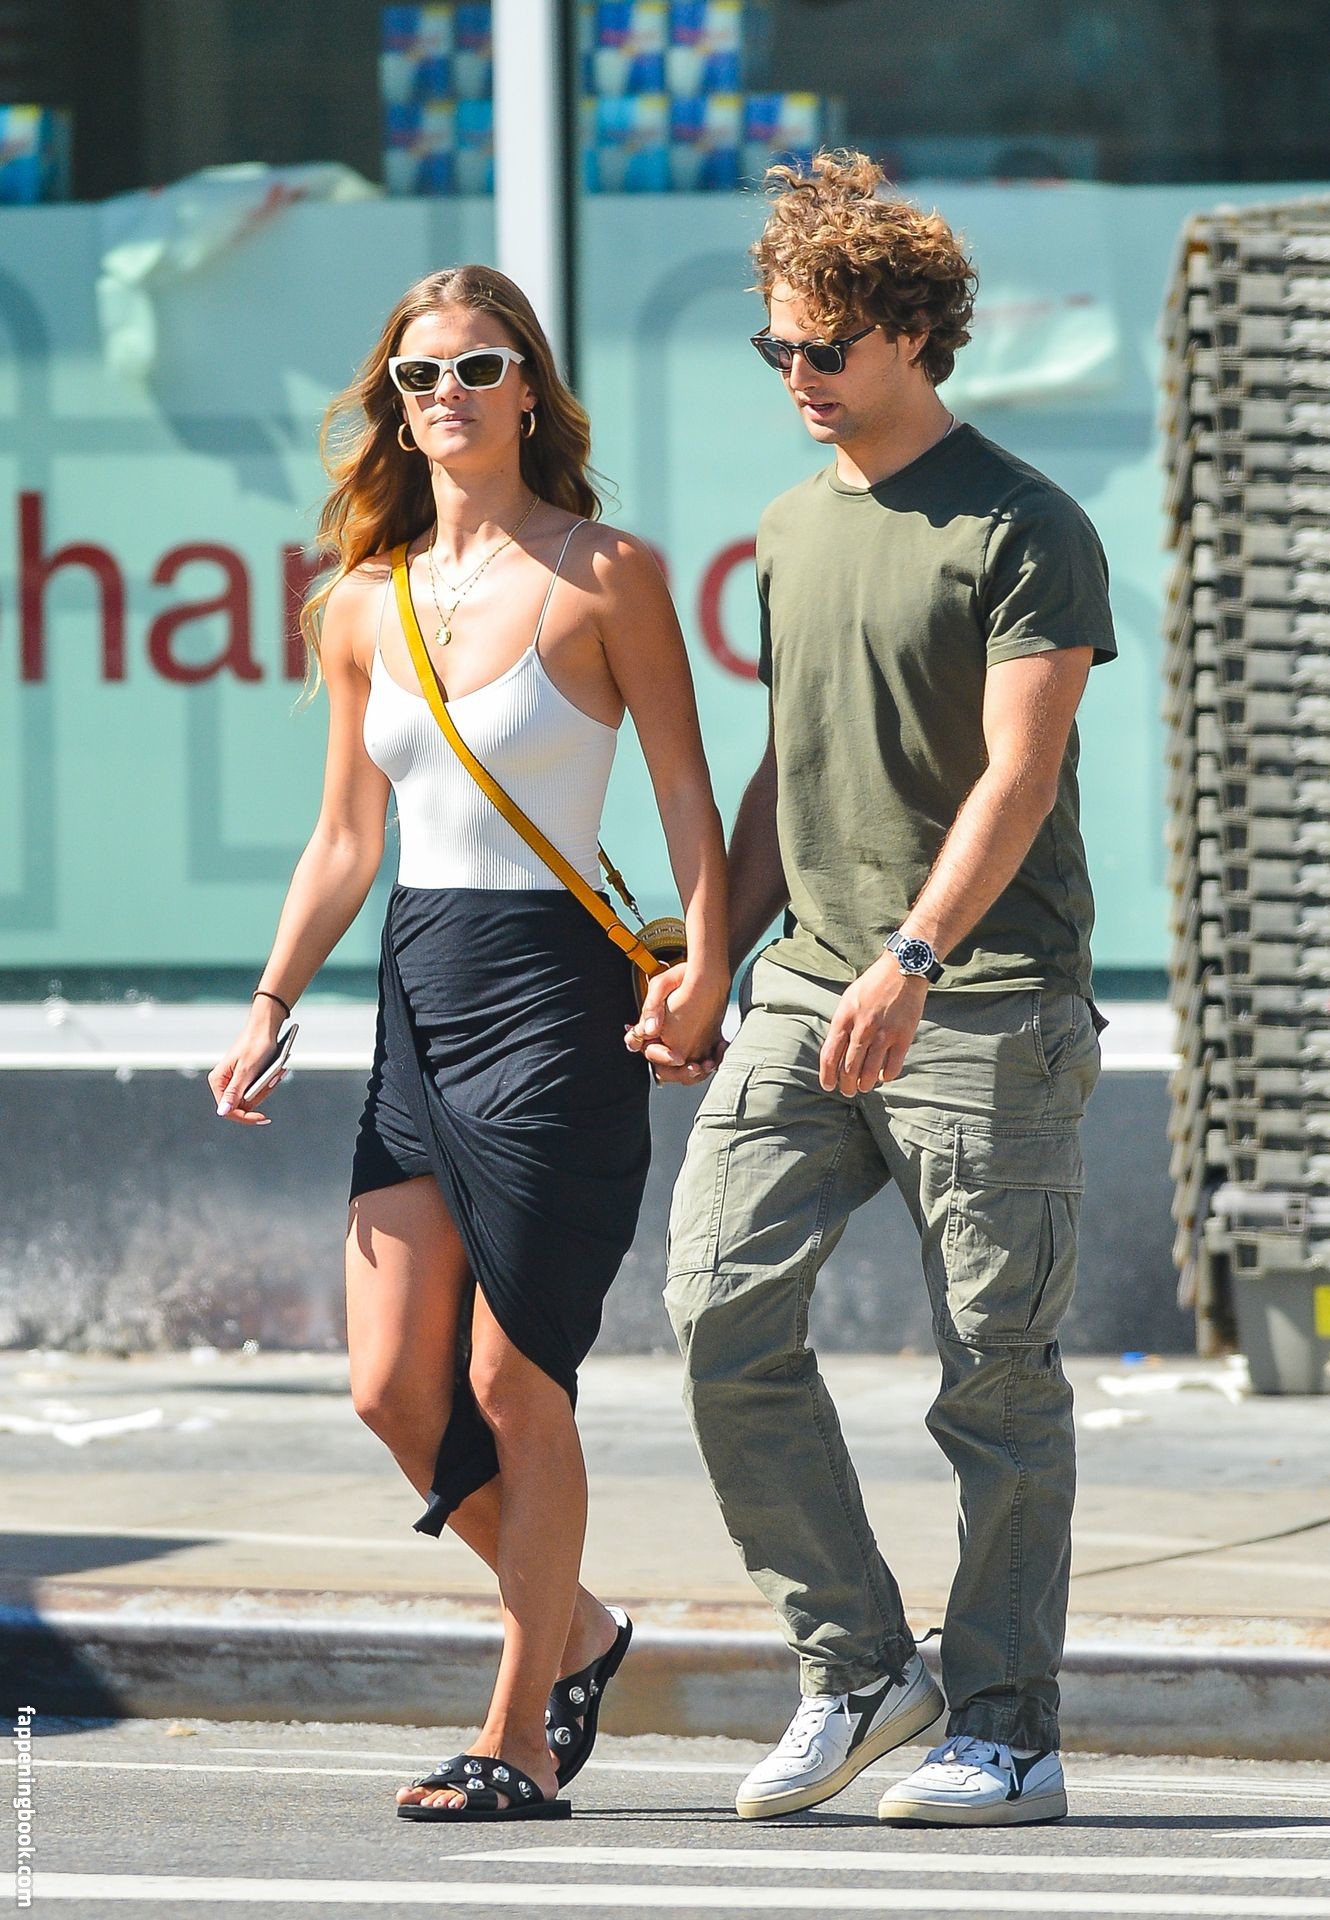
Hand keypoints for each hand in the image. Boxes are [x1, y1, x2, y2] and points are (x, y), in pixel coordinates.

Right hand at [208, 1003, 286, 1125]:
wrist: (265, 1026)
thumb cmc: (254, 1044)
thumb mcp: (246, 1071)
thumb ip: (234, 1092)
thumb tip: (222, 1111)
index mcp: (218, 1081)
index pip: (228, 1111)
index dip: (246, 1117)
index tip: (263, 1118)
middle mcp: (224, 1083)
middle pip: (243, 1105)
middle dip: (262, 1095)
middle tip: (274, 1080)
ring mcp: (236, 1080)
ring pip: (253, 1097)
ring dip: (268, 1087)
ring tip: (278, 1071)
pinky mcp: (246, 1077)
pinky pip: (259, 1088)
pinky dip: (269, 1082)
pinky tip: (278, 1070)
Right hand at [624, 960, 728, 1081]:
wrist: (709, 975)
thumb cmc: (683, 976)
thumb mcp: (663, 984)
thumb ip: (651, 1006)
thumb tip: (648, 1031)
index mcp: (650, 1025)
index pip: (640, 1046)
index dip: (658, 1055)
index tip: (677, 1056)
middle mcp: (663, 1038)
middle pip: (663, 1068)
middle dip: (678, 1072)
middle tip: (695, 1066)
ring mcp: (681, 1043)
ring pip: (682, 1071)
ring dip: (695, 1072)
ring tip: (709, 1063)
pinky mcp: (699, 1044)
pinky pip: (701, 1063)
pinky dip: (711, 1062)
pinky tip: (720, 1049)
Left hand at [819, 952, 927, 1095]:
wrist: (903, 969)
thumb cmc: (873, 984)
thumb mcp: (849, 1000)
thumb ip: (842, 1024)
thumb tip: (835, 1051)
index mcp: (844, 1018)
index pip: (830, 1055)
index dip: (827, 1075)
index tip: (828, 1086)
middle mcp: (862, 1028)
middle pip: (849, 1069)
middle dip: (846, 1085)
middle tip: (848, 1091)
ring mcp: (884, 1034)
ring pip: (870, 1073)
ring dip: (865, 1085)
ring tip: (864, 1087)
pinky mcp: (903, 1037)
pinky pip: (892, 1067)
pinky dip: (886, 1076)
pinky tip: (883, 1076)